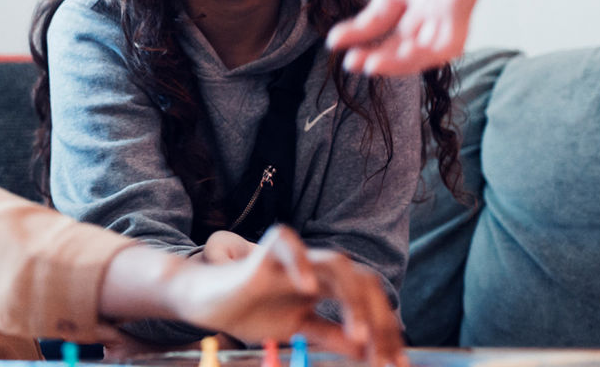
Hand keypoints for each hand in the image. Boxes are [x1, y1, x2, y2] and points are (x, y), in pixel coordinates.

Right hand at [169, 227, 405, 366]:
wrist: (204, 302)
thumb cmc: (248, 310)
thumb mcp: (297, 329)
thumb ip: (330, 336)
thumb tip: (367, 351)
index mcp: (325, 286)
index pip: (367, 299)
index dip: (385, 330)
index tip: (395, 363)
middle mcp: (314, 270)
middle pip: (362, 281)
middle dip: (379, 319)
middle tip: (384, 356)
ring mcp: (291, 262)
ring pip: (336, 263)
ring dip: (352, 299)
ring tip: (359, 333)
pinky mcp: (262, 256)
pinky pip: (287, 245)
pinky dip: (302, 263)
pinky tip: (310, 290)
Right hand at [327, 0, 518, 76]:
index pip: (378, 18)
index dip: (355, 33)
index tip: (334, 40)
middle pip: (397, 41)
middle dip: (373, 55)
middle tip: (351, 64)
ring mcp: (445, 4)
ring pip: (422, 50)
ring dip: (396, 64)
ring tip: (370, 65)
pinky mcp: (462, 4)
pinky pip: (448, 45)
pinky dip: (427, 57)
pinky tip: (403, 56)